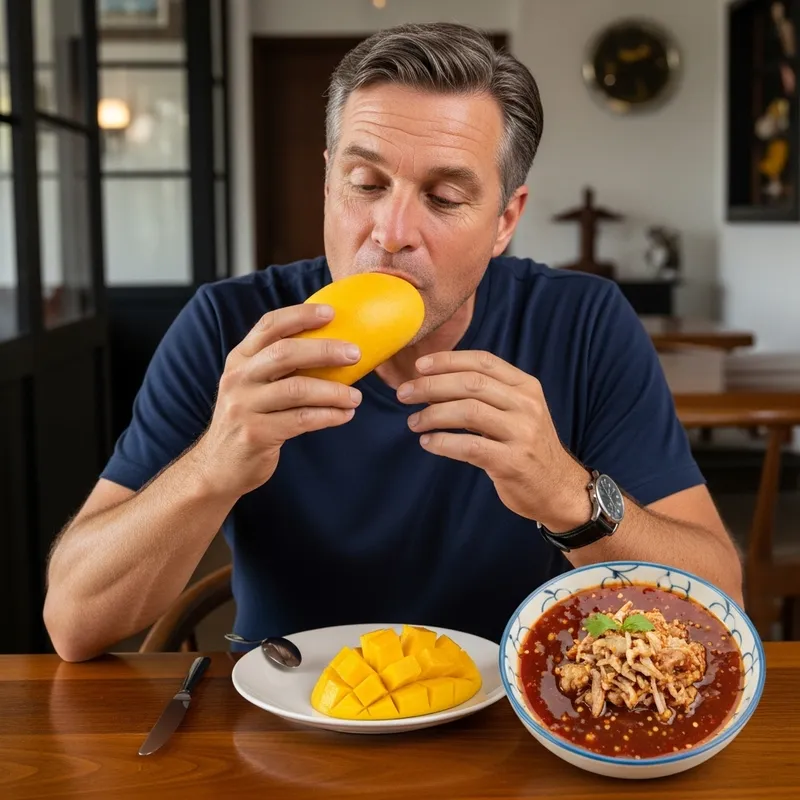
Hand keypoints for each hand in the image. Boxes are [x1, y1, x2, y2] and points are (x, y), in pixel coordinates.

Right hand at [191, 303, 361, 498]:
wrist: (217, 466)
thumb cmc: (248, 420)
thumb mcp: (253, 386)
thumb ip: (278, 366)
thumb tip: (331, 347)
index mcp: (240, 359)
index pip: (269, 326)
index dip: (300, 315)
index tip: (331, 313)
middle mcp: (238, 378)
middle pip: (285, 354)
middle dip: (324, 350)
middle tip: (355, 353)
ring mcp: (244, 406)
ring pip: (297, 389)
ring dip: (333, 391)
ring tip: (356, 396)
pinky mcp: (255, 434)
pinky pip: (301, 420)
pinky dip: (328, 416)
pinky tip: (345, 415)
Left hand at [396, 351, 591, 530]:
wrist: (558, 489)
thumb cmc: (527, 447)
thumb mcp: (517, 412)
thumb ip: (485, 395)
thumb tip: (433, 383)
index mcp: (526, 386)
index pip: (483, 361)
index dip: (448, 360)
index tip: (419, 366)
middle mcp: (526, 405)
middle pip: (471, 384)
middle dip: (431, 385)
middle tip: (404, 394)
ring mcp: (522, 433)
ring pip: (469, 412)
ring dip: (433, 414)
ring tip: (414, 422)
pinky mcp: (512, 462)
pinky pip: (470, 446)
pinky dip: (443, 442)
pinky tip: (428, 443)